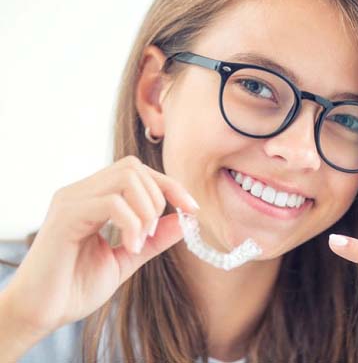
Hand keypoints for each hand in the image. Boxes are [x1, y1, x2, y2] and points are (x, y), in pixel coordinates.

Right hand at [3, 155, 198, 336]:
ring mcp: (71, 200)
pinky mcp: (65, 216)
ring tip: (141, 240)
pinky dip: (132, 223)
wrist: (39, 314)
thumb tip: (184, 220)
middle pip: (134, 167)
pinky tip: (130, 247)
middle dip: (160, 195)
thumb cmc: (75, 287)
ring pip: (125, 177)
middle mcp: (80, 192)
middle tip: (153, 233)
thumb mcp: (126, 259)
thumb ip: (153, 239)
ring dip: (146, 209)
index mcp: (93, 198)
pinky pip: (111, 202)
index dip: (170, 186)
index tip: (193, 209)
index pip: (138, 172)